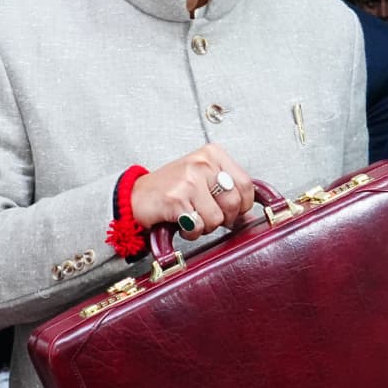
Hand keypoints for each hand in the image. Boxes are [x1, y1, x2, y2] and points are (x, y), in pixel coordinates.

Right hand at [131, 145, 254, 238]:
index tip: (230, 211)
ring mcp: (188, 179)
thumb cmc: (170, 189)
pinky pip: (198, 226)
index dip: (242, 205)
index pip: (245, 184)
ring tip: (191, 218)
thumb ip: (228, 194)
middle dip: (223, 219)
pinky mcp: (176, 198)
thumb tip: (250, 217)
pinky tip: (181, 222)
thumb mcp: (203, 183)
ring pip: (217, 218)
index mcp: (212, 154)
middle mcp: (201, 163)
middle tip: (206, 216)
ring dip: (204, 227)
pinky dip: (190, 232)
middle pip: (233, 202)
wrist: (137, 196)